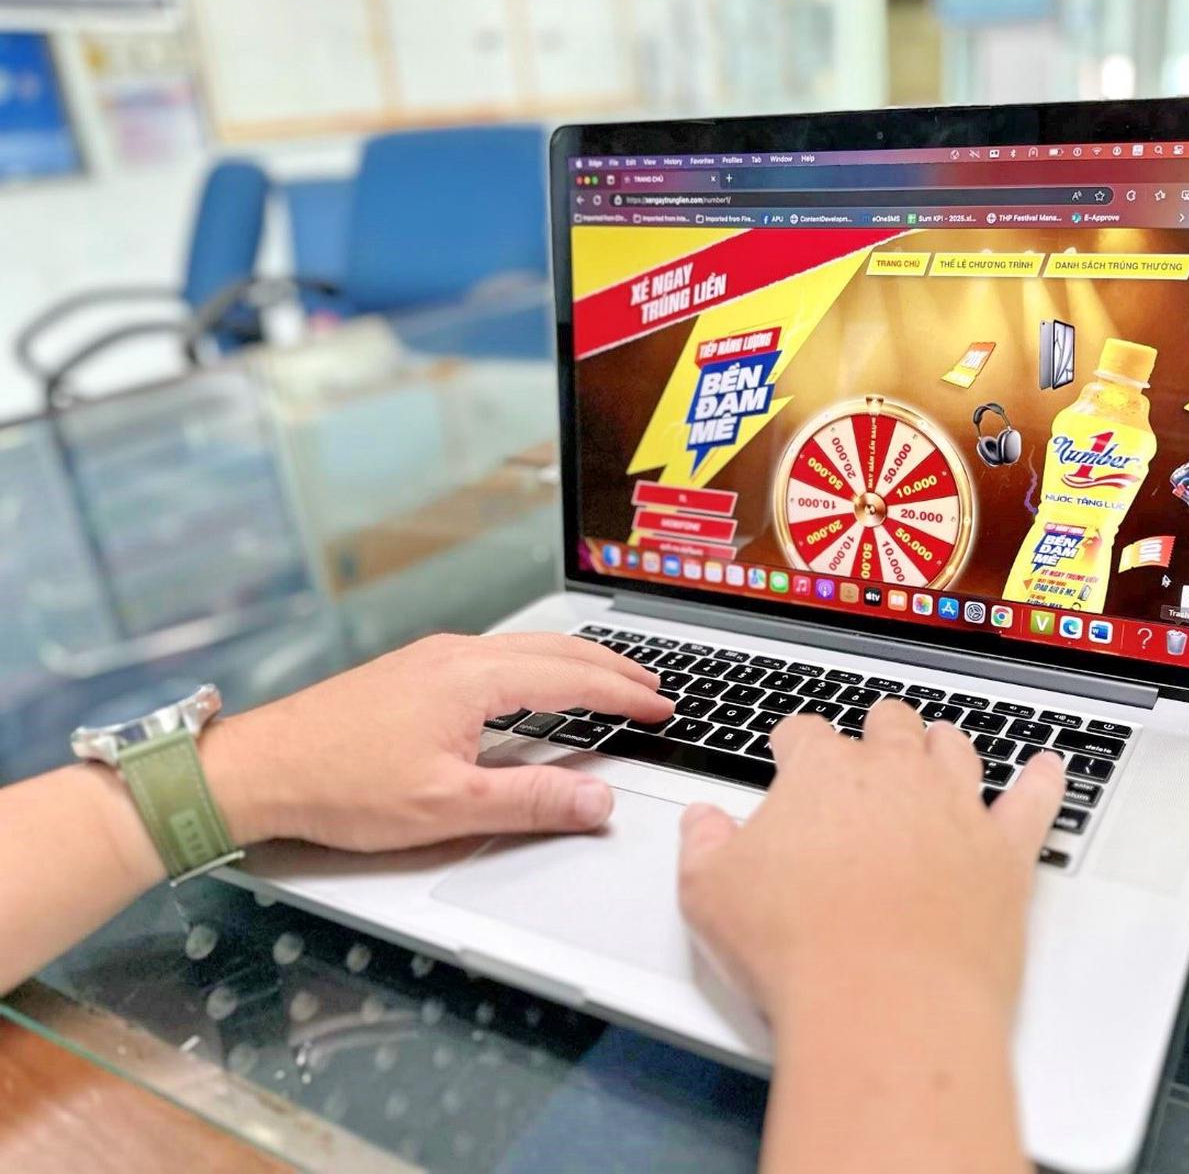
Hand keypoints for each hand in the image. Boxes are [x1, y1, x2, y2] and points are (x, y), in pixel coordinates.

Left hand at [204, 633, 671, 850]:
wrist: (258, 769)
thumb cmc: (341, 786)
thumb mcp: (448, 807)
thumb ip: (532, 801)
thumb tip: (597, 801)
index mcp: (473, 678)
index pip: (574, 676)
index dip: (625, 694)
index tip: (663, 708)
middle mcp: (457, 655)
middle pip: (556, 650)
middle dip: (613, 669)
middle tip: (654, 690)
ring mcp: (433, 658)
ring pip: (526, 648)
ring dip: (577, 663)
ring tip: (611, 683)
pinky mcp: (414, 671)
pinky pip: (498, 655)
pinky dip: (540, 665)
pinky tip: (540, 684)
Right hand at [676, 699, 1064, 1025]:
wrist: (886, 1003)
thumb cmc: (798, 950)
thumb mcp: (708, 895)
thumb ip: (703, 847)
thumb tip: (703, 823)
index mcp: (821, 773)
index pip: (805, 734)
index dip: (794, 743)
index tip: (790, 752)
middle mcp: (894, 776)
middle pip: (889, 726)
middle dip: (876, 730)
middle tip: (870, 743)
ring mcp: (956, 809)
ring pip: (956, 751)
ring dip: (944, 746)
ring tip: (939, 748)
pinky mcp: (1005, 854)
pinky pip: (1034, 801)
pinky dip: (1044, 782)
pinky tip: (1049, 770)